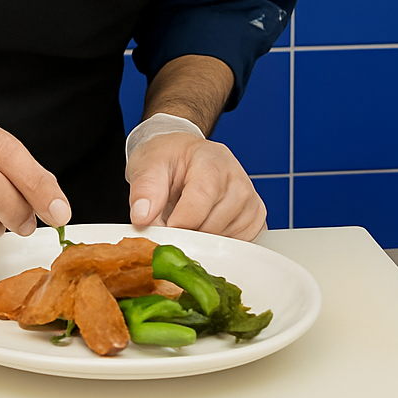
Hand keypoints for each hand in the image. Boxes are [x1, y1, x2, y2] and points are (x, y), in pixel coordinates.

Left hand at [126, 131, 265, 240]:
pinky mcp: (255, 215)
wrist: (182, 154)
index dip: (178, 223)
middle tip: (171, 224)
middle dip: (188, 233)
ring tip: (189, 219)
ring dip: (203, 239)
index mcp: (211, 159)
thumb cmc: (167, 158)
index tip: (163, 229)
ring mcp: (250, 196)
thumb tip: (142, 218)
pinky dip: (221, 243)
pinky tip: (206, 226)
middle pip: (214, 225)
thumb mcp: (147, 164)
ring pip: (228, 238)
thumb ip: (144, 190)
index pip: (200, 202)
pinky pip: (241, 242)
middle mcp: (236, 177)